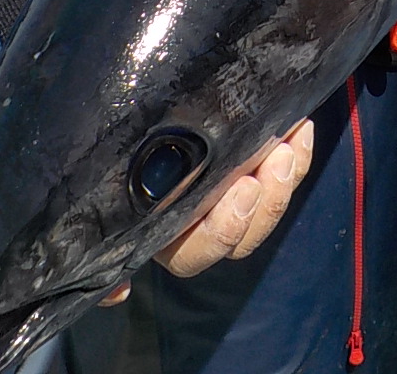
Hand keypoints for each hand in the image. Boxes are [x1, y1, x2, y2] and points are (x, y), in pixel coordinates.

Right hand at [97, 119, 314, 304]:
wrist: (120, 101)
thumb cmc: (106, 149)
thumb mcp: (97, 178)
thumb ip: (97, 228)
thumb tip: (117, 295)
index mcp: (160, 229)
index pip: (193, 253)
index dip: (222, 232)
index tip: (241, 189)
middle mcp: (198, 221)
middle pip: (242, 235)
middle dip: (263, 203)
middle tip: (272, 161)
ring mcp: (229, 194)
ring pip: (266, 208)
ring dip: (283, 181)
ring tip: (287, 143)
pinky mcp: (254, 166)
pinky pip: (283, 175)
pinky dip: (296, 155)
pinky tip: (299, 125)